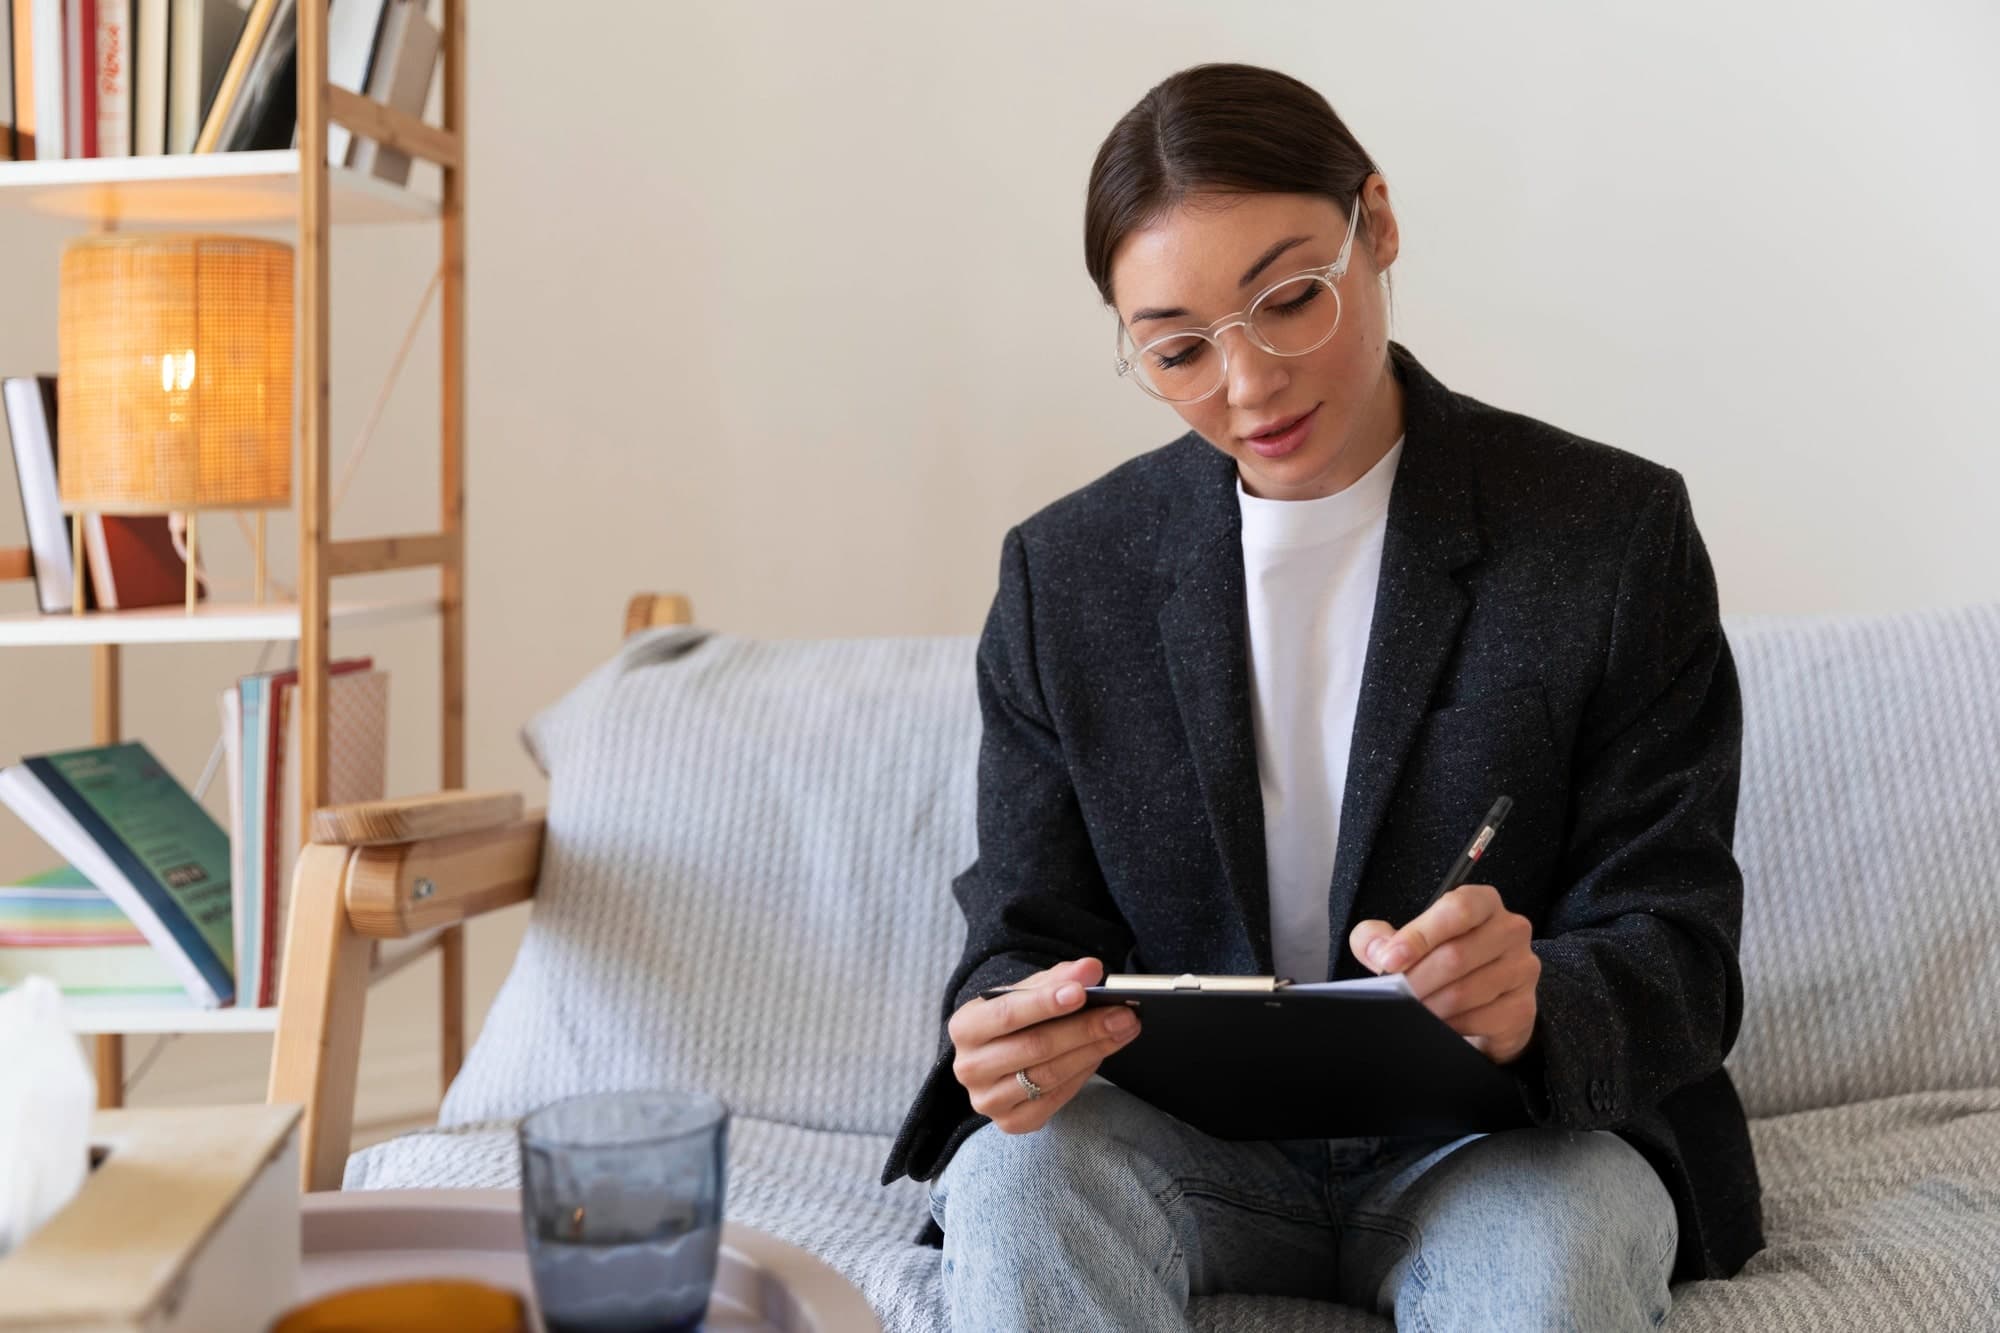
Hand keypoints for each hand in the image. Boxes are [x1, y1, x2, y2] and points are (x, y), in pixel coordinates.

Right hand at [947, 957, 1142, 1133]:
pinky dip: (1082, 1074)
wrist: (997, 1058)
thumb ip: (1057, 978)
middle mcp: (969, 1067)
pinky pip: (1055, 1099)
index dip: (1045, 1003)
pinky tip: (1101, 1054)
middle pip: (1035, 1046)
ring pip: (1049, 1075)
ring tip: (1123, 1030)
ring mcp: (988, 1100)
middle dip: (1084, 1028)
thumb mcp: (1027, 993)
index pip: (1007, 1013)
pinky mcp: (1011, 1122)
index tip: (1082, 992)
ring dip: (1092, 1051)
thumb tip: (1091, 969)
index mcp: (965, 1027)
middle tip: (1122, 1014)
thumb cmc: (1015, 1020)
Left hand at [1348, 884, 1539, 1064]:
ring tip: (1410, 1010)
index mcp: (1483, 903)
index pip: (1457, 909)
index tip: (1389, 959)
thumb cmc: (1444, 963)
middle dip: (1416, 979)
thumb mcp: (1409, 941)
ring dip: (1429, 1005)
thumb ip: (1380, 937)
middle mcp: (1510, 930)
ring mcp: (1522, 969)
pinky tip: (1437, 1025)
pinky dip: (1450, 1026)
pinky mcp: (1523, 1008)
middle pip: (1457, 955)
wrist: (1483, 1005)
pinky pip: (1480, 1019)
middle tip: (1393, 993)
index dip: (1420, 935)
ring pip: (1465, 991)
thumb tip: (1376, 951)